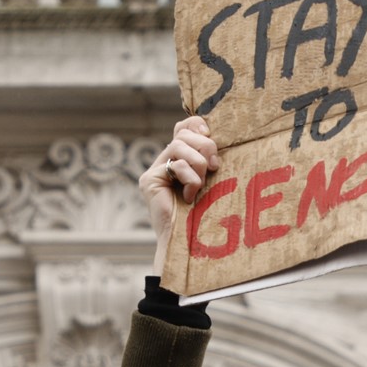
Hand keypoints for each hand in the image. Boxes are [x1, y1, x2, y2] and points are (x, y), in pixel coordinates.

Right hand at [140, 117, 218, 238]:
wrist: (187, 242)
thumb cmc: (202, 214)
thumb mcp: (210, 181)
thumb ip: (208, 161)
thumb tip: (216, 140)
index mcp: (178, 159)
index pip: (182, 128)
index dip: (195, 124)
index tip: (209, 133)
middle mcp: (163, 162)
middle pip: (182, 134)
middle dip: (205, 146)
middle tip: (214, 167)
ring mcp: (154, 171)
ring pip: (179, 146)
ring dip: (198, 164)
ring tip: (201, 184)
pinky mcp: (150, 180)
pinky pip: (176, 166)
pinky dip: (191, 179)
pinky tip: (190, 195)